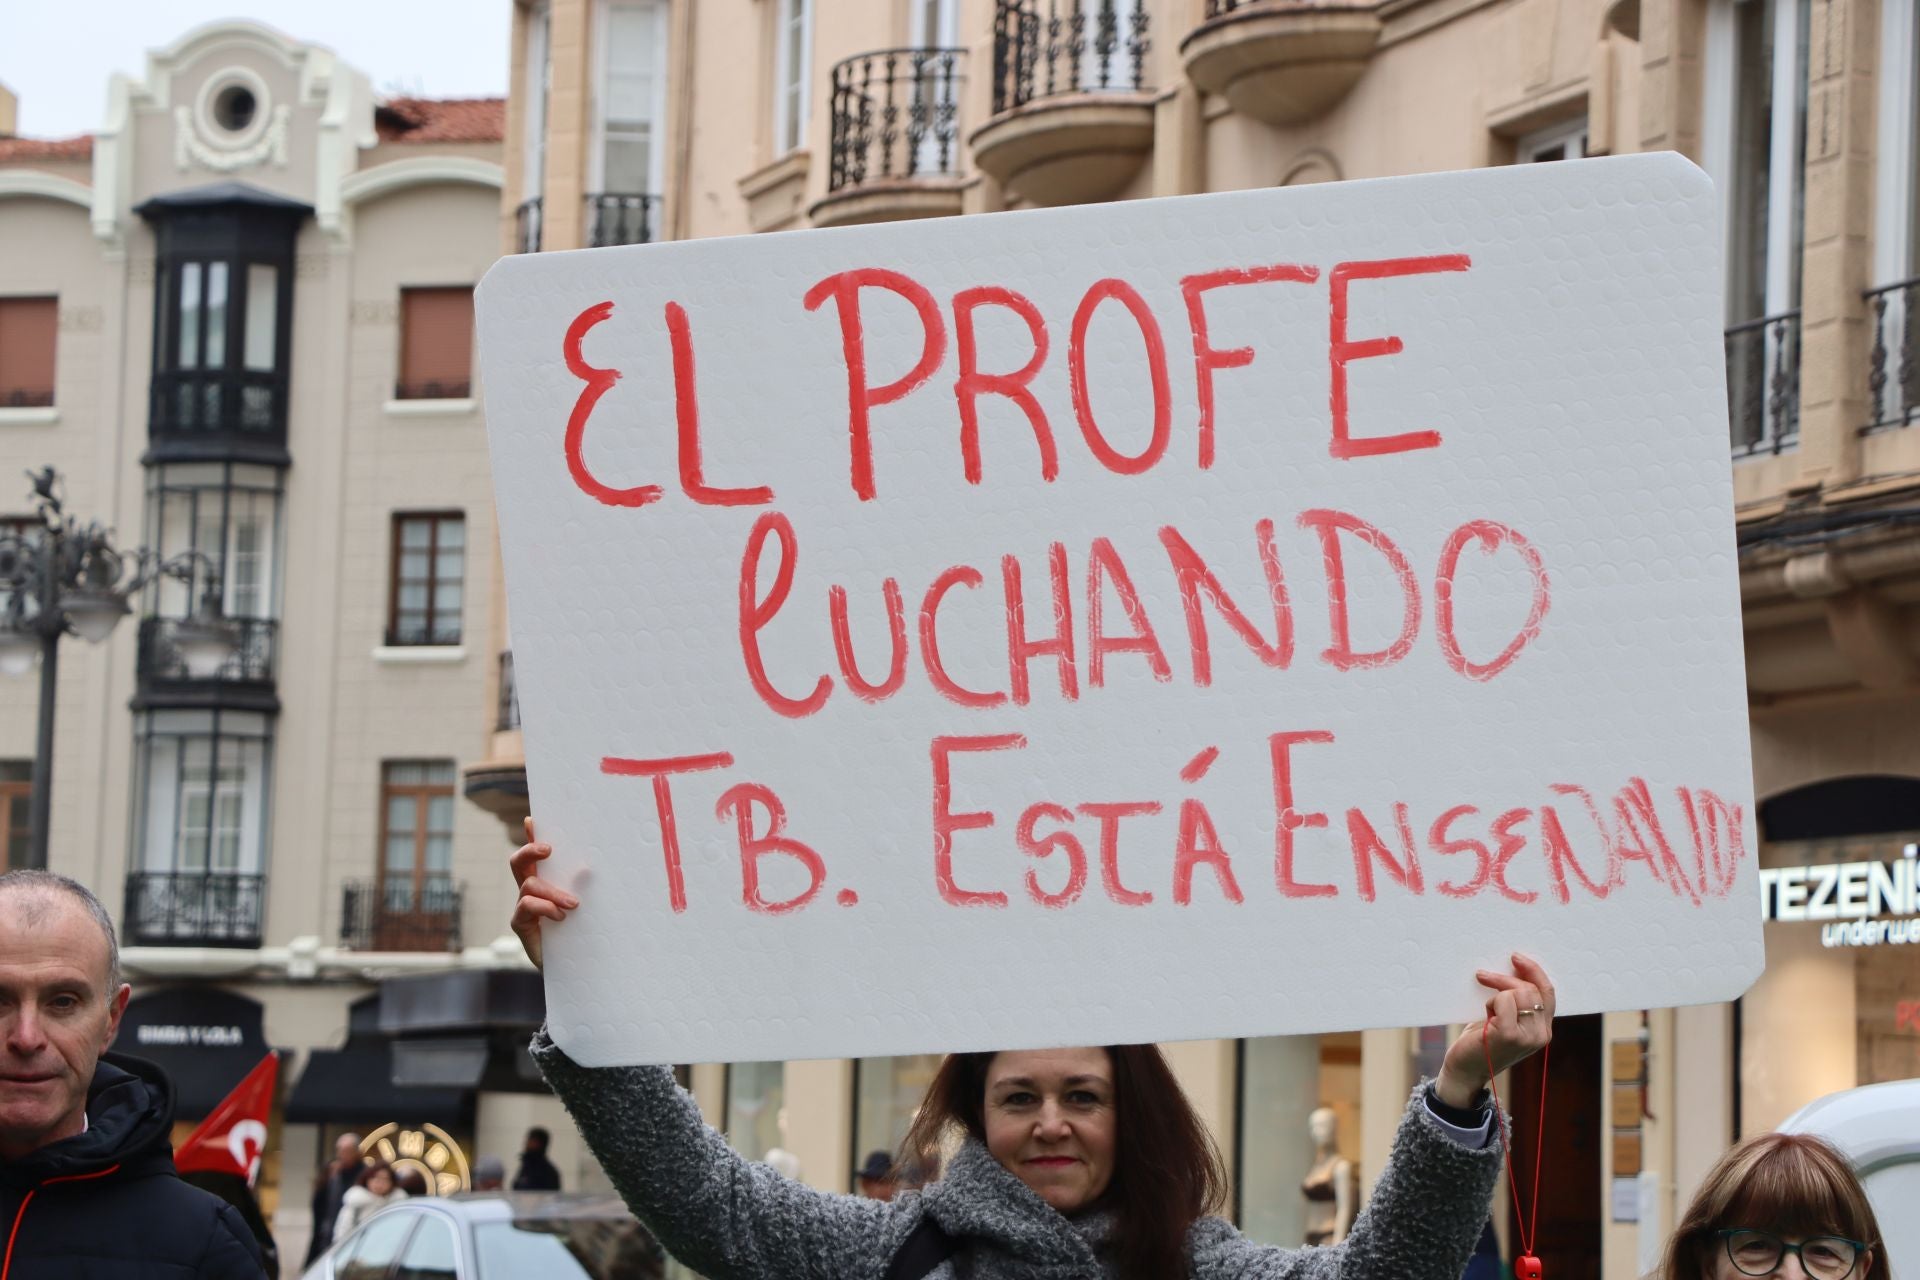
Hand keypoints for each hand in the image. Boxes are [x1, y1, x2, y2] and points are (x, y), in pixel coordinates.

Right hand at [510, 816, 578, 970]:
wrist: (576, 966)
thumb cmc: (583, 932)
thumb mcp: (587, 906)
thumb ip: (584, 888)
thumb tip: (589, 869)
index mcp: (546, 881)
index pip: (536, 855)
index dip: (531, 836)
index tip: (532, 820)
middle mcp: (531, 891)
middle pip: (519, 863)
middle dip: (530, 850)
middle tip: (548, 849)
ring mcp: (523, 908)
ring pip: (529, 885)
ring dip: (552, 892)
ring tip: (573, 904)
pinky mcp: (521, 924)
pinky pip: (526, 906)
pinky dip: (544, 908)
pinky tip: (560, 917)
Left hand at [1434, 953, 1555, 1107]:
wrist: (1464, 1071)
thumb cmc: (1482, 1042)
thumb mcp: (1505, 1020)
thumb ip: (1517, 1003)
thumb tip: (1515, 969)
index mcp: (1543, 1030)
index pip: (1547, 993)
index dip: (1534, 972)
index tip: (1516, 957)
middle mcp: (1541, 1034)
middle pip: (1530, 989)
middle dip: (1505, 978)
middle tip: (1482, 976)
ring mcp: (1527, 1036)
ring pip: (1518, 992)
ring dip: (1496, 994)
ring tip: (1487, 1011)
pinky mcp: (1510, 1034)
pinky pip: (1503, 1000)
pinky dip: (1491, 1002)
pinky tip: (1486, 1018)